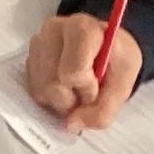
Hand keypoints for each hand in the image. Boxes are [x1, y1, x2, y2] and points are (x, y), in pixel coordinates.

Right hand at [23, 10, 142, 131]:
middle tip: (85, 94)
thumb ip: (104, 109)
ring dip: (59, 100)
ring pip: (40, 88)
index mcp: (82, 29)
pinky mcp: (29, 55)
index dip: (86, 90)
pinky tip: (63, 86)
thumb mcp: (123, 84)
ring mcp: (38, 42)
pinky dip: (49, 96)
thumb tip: (71, 124)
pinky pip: (33, 88)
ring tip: (75, 90)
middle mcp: (54, 30)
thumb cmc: (116, 59)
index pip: (72, 73)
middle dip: (70, 99)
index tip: (98, 86)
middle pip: (52, 83)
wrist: (107, 45)